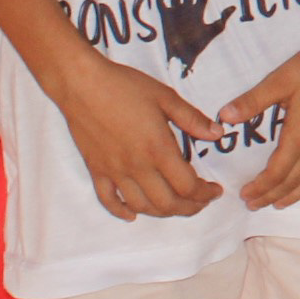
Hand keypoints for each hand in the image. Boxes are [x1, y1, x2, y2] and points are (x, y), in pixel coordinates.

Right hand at [49, 52, 226, 220]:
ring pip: (141, 206)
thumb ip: (192, 118)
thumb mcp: (165, 97)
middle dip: (189, 208)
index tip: (215, 190)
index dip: (205, 193)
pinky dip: (121, 211)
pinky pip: (108, 200)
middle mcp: (137, 166)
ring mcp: (115, 171)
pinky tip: (132, 214)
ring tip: (175, 204)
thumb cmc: (124, 86)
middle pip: (167, 203)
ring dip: (161, 212)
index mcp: (158, 149)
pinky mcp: (96, 170)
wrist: (81, 84)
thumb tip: (217, 134)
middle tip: (200, 201)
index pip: (187, 185)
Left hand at [229, 28, 299, 208]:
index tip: (246, 195)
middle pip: (294, 180)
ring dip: (299, 193)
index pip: (276, 172)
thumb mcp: (279, 80)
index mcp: (299, 135)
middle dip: (273, 195)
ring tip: (283, 203)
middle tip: (256, 204)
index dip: (260, 187)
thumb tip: (225, 116)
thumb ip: (252, 101)